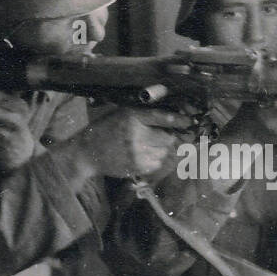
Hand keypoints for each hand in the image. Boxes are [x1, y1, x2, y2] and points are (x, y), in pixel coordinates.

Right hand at [72, 106, 191, 177]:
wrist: (87, 152)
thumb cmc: (106, 129)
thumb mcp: (121, 113)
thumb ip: (144, 111)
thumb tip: (171, 109)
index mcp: (132, 117)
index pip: (162, 117)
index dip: (178, 119)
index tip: (189, 121)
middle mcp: (136, 135)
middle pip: (168, 137)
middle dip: (169, 136)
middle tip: (160, 135)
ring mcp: (137, 153)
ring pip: (164, 151)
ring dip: (161, 149)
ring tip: (146, 145)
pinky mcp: (137, 167)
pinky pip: (157, 163)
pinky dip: (154, 159)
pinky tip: (141, 155)